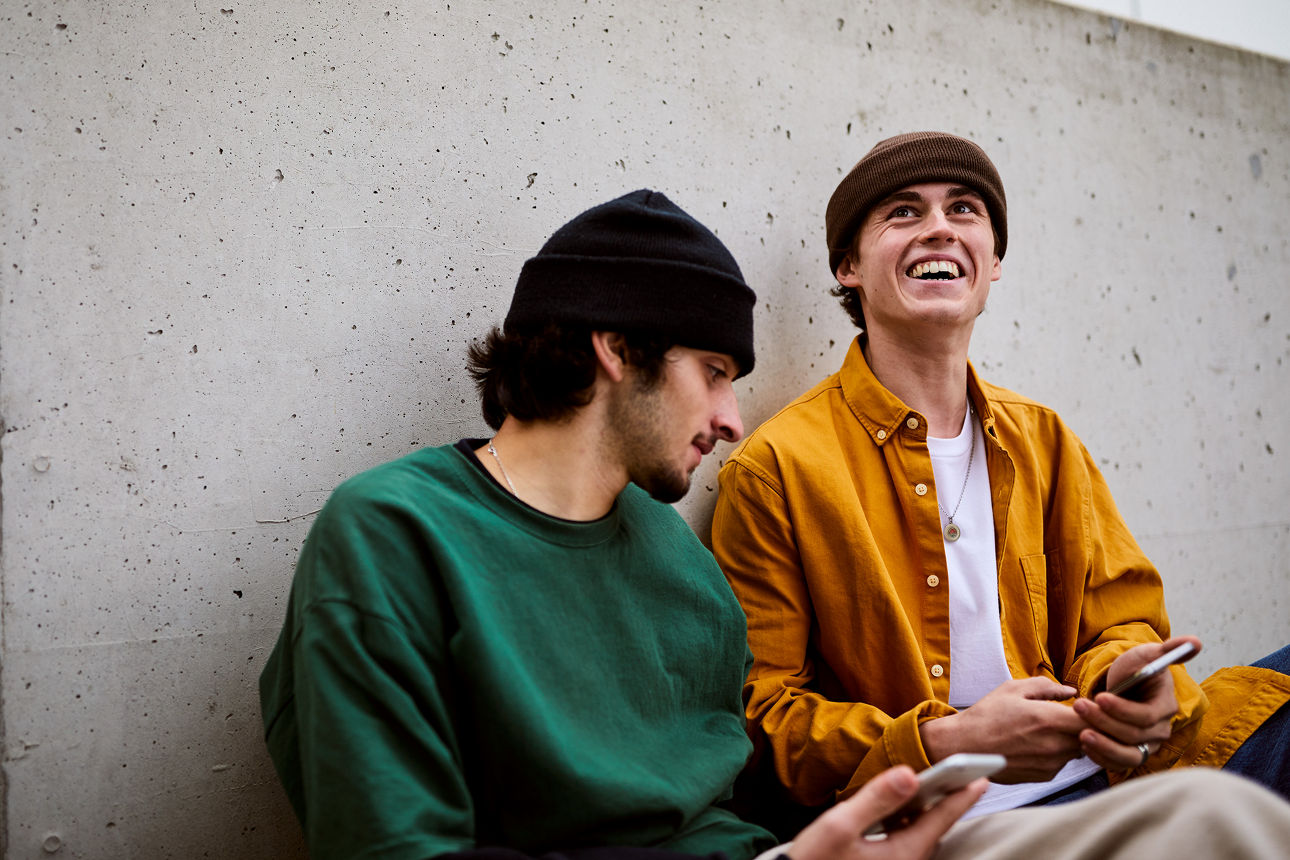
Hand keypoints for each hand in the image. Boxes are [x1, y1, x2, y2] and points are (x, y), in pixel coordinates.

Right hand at [788, 765, 985, 859]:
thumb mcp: (841, 825)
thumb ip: (876, 798)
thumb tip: (909, 774)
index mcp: (904, 852)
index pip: (941, 818)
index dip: (963, 795)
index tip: (982, 776)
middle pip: (936, 827)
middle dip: (949, 801)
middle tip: (964, 776)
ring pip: (922, 835)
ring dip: (929, 811)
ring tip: (935, 786)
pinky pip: (908, 841)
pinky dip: (911, 822)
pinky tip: (900, 810)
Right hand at [919, 677, 1084, 783]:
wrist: (964, 747)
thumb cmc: (986, 716)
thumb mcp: (1012, 689)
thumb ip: (1045, 686)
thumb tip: (1069, 690)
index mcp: (1048, 719)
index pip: (1093, 719)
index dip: (1092, 711)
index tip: (1082, 706)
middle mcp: (1054, 745)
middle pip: (1089, 736)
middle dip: (1082, 726)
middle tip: (1066, 716)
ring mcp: (1051, 763)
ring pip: (1077, 749)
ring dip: (1070, 739)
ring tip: (1046, 730)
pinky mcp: (1044, 776)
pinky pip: (1062, 762)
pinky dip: (1057, 753)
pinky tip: (1036, 744)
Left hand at [1072, 635, 1199, 770]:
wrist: (1125, 685)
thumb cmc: (1136, 668)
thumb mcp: (1147, 655)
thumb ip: (1168, 650)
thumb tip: (1195, 642)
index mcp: (1165, 706)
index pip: (1146, 715)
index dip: (1123, 710)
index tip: (1100, 697)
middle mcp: (1159, 730)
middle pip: (1133, 735)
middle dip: (1104, 722)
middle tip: (1079, 706)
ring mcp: (1146, 744)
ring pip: (1127, 755)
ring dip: (1102, 746)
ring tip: (1080, 733)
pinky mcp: (1130, 754)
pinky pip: (1117, 763)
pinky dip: (1100, 757)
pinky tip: (1084, 744)